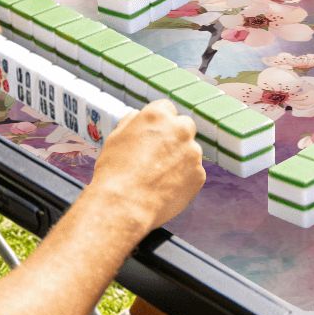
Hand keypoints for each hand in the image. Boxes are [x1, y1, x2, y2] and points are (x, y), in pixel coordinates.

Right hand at [90, 100, 204, 232]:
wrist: (124, 205)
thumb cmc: (114, 172)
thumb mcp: (115, 137)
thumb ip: (132, 123)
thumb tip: (138, 117)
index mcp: (158, 116)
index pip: (166, 109)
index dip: (159, 124)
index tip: (154, 135)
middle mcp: (180, 129)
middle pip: (184, 126)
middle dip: (175, 137)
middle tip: (159, 156)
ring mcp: (193, 152)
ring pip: (190, 151)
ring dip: (180, 160)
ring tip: (158, 178)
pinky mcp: (199, 174)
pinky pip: (193, 173)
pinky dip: (183, 179)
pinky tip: (165, 189)